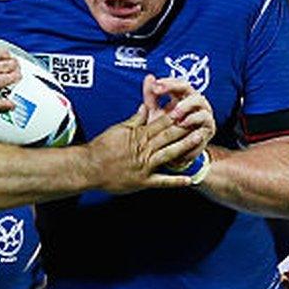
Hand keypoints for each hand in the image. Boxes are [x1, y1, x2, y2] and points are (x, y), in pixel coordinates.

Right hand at [0, 27, 18, 109]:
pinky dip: (3, 104)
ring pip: (4, 82)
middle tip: (16, 66)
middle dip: (14, 66)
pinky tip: (11, 103)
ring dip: (13, 80)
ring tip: (16, 78)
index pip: (3, 53)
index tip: (7, 56)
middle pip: (7, 67)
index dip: (8, 54)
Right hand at [85, 105, 212, 193]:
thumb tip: (146, 106)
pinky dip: (175, 181)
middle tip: (200, 120)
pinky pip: (162, 181)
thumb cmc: (102, 147)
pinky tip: (189, 179)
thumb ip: (135, 119)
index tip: (187, 108)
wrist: (89, 168)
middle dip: (185, 127)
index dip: (175, 116)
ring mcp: (145, 166)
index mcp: (138, 135)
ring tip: (200, 139)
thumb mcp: (118, 129)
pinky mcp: (143, 181)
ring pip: (169, 154)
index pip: (160, 123)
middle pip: (168, 136)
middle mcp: (144, 149)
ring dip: (185, 147)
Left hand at [143, 75, 215, 146]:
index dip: (166, 82)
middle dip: (174, 88)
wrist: (172, 155)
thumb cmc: (164, 132)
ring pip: (199, 101)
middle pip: (188, 87)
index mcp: (182, 96)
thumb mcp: (155, 113)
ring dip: (185, 105)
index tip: (155, 85)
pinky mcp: (209, 126)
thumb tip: (149, 77)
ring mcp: (203, 112)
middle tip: (161, 91)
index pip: (176, 83)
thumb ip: (151, 96)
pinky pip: (205, 119)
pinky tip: (183, 123)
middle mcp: (194, 101)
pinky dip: (194, 120)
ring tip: (173, 113)